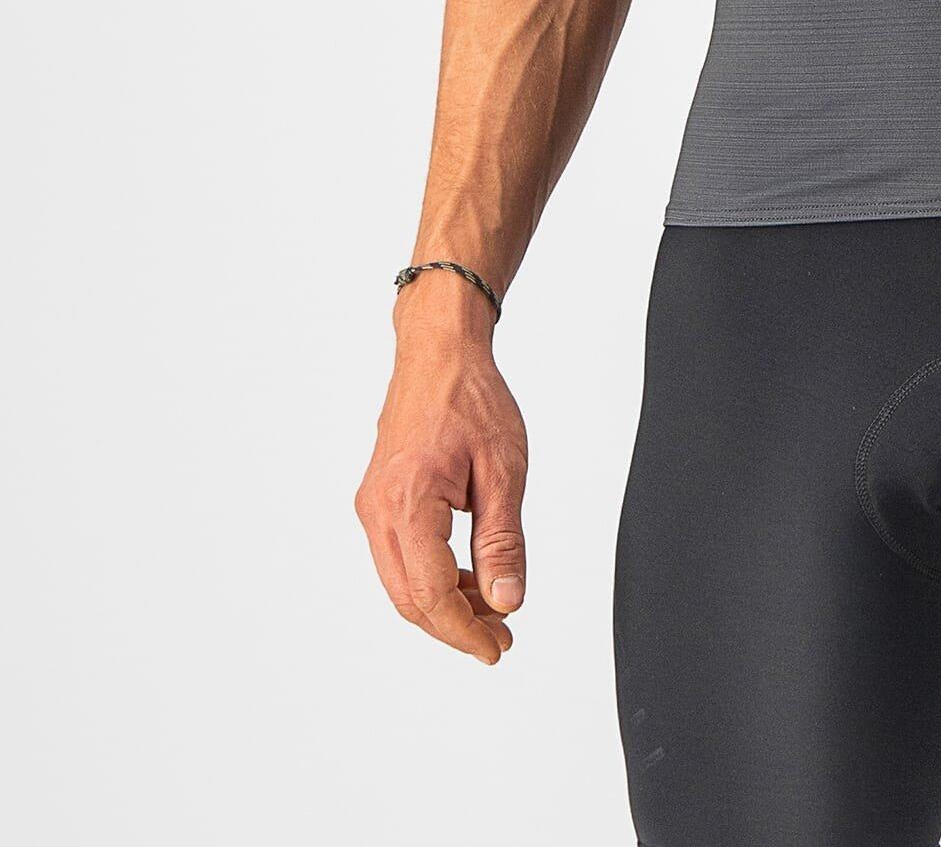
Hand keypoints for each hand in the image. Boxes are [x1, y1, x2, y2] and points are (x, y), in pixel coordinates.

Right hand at [355, 281, 528, 663]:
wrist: (439, 352)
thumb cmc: (472, 398)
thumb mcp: (504, 470)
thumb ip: (503, 540)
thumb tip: (506, 601)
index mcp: (407, 503)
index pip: (430, 594)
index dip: (464, 631)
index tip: (498, 649)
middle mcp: (377, 510)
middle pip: (409, 598)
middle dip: (454, 626)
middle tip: (501, 639)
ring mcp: (373, 506)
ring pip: (402, 581)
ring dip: (444, 604)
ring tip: (492, 612)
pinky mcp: (379, 500)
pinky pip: (401, 556)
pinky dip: (433, 576)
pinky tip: (470, 576)